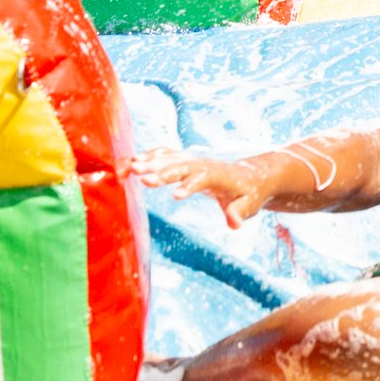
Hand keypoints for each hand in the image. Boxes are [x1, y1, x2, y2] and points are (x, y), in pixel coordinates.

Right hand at [134, 149, 283, 227]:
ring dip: (149, 161)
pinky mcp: (185, 160)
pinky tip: (130, 162)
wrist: (251, 175)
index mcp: (217, 174)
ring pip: (169, 158)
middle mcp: (202, 164)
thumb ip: (239, 213)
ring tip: (128, 167)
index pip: (201, 178)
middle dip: (160, 170)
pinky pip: (165, 156)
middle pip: (179, 166)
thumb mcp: (249, 205)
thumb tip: (234, 224)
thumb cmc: (250, 194)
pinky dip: (149, 157)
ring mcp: (193, 160)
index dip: (188, 186)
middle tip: (140, 175)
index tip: (173, 196)